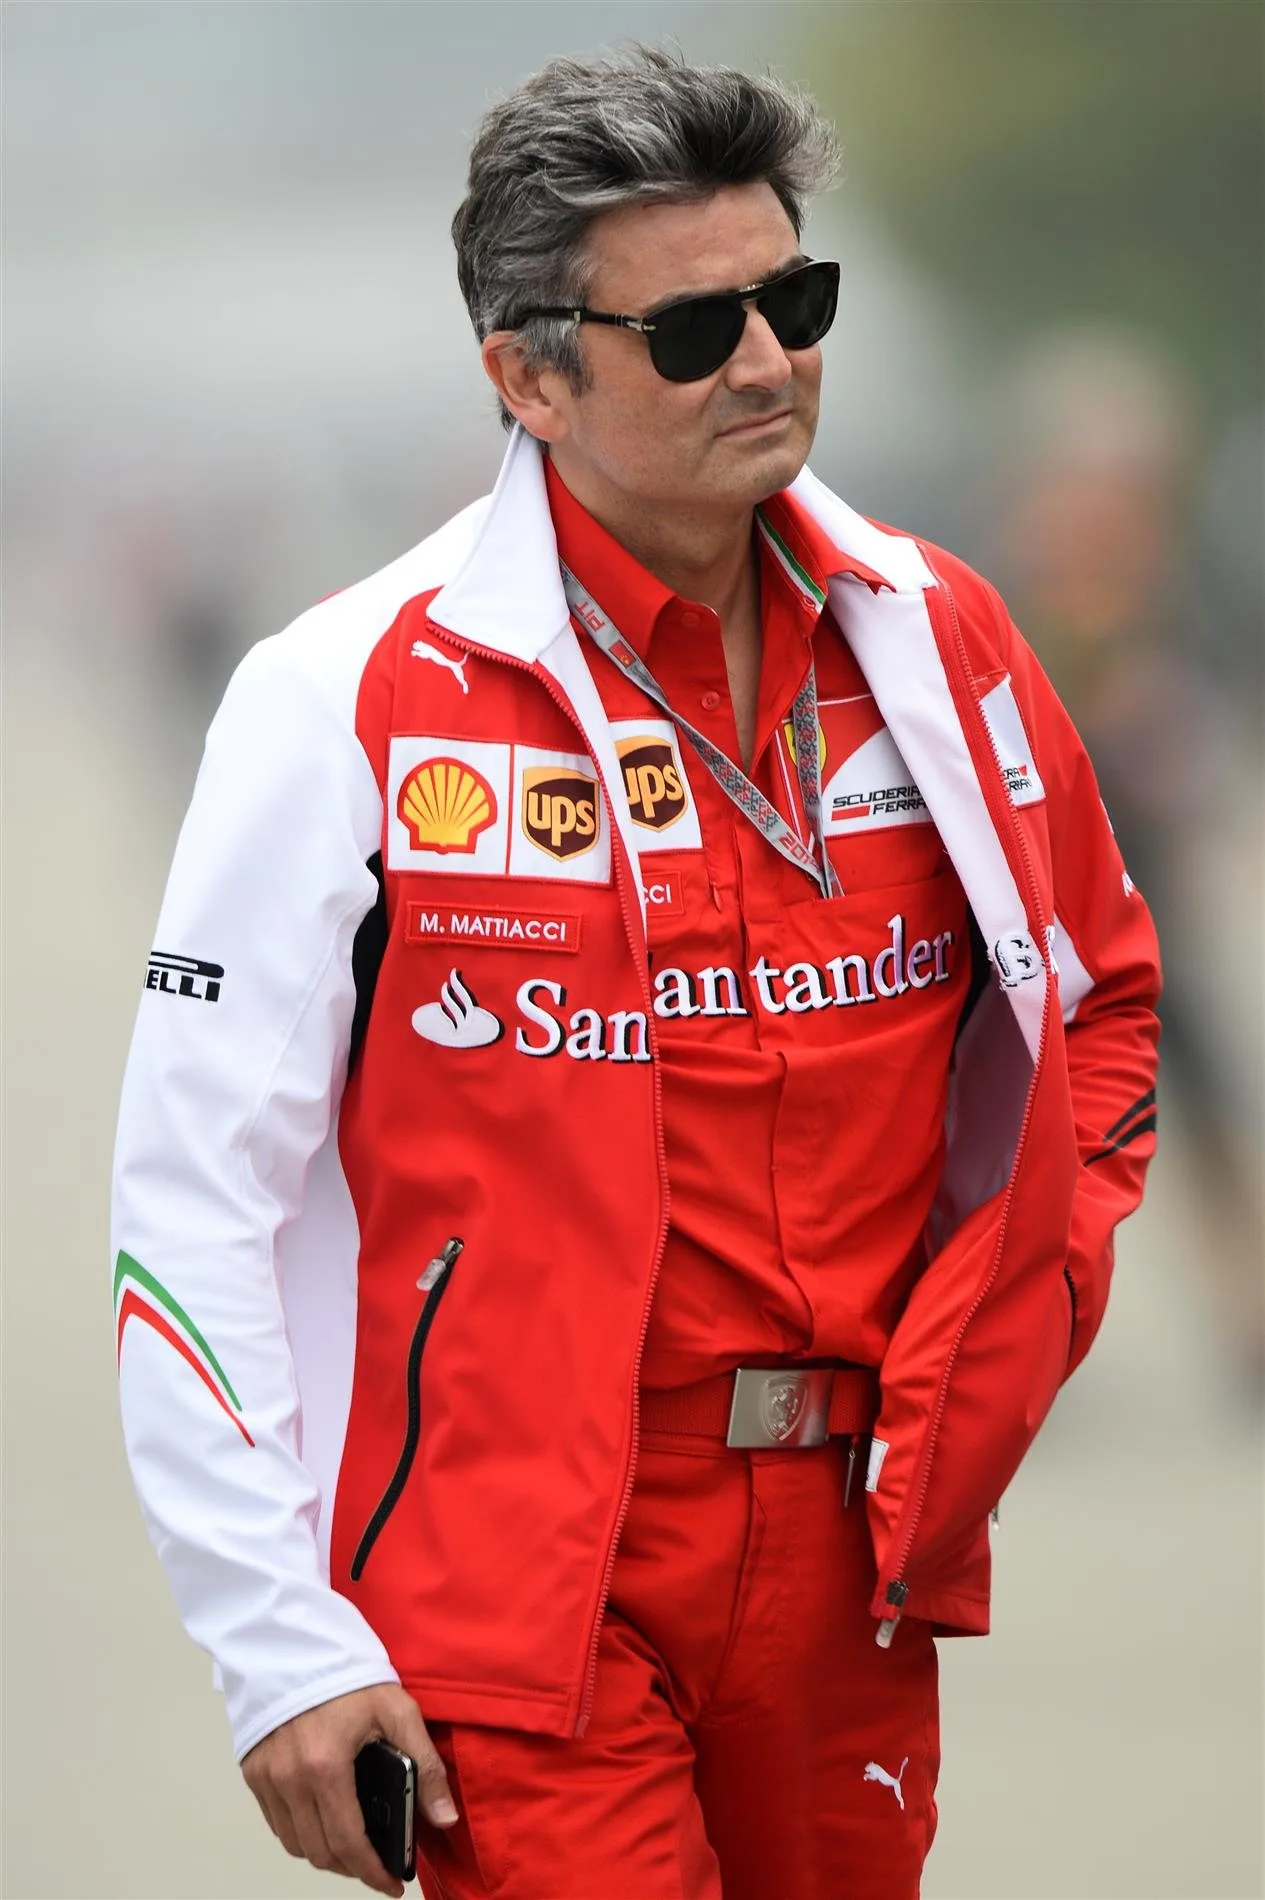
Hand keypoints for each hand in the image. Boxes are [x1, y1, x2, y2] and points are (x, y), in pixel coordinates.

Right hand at [241, 1682, 457, 1896]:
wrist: (294, 1639)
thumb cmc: (347, 1671)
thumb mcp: (397, 1709)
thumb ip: (423, 1766)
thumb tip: (444, 1818)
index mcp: (325, 1766)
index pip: (348, 1844)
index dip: (373, 1872)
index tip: (393, 1884)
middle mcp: (288, 1778)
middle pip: (319, 1852)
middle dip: (352, 1867)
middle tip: (378, 1864)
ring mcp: (266, 1776)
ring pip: (294, 1843)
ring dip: (325, 1853)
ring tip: (354, 1845)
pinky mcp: (252, 1770)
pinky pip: (276, 1822)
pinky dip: (300, 1832)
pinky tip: (324, 1819)